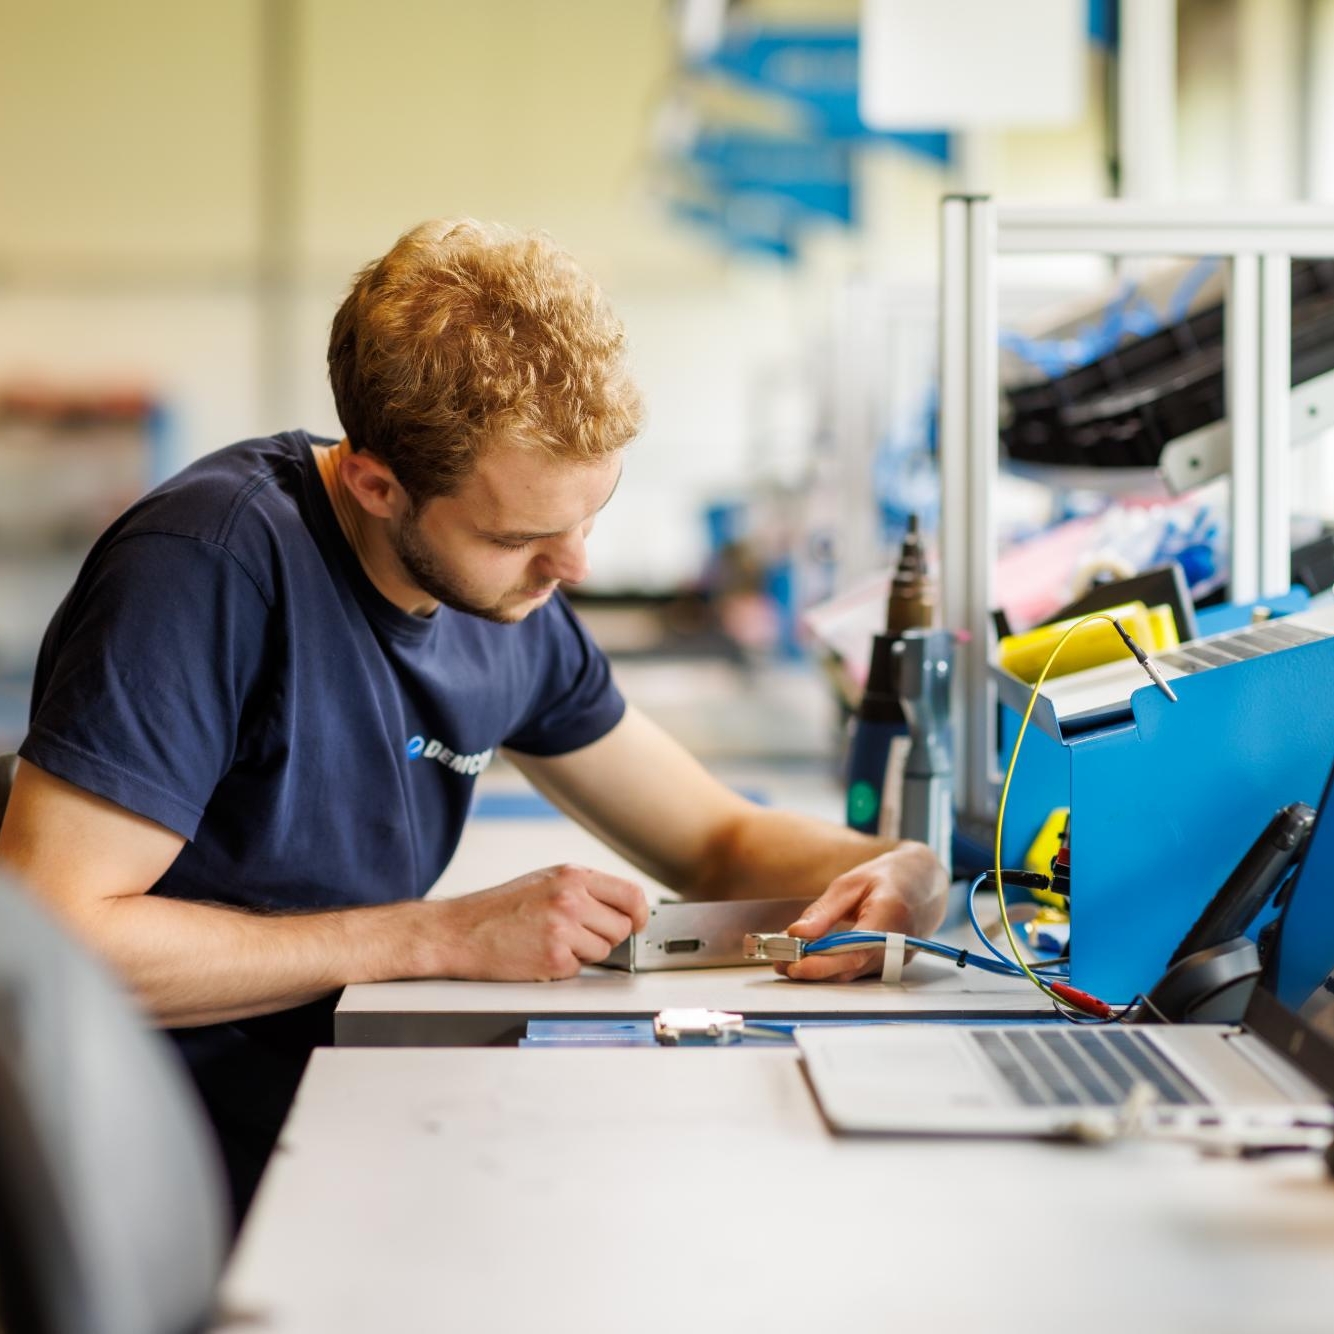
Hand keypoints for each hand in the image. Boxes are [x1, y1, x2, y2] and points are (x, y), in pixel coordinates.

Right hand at [427, 864, 649, 980]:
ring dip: (583, 953)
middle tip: (575, 934)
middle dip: (604, 935)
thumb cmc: (500, 908)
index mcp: (572, 876)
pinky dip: (563, 968)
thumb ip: (584, 889)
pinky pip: (579, 969)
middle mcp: (571, 898)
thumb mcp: (545, 881)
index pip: (631, 894)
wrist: (459, 931)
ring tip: (550, 941)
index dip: (639, 914)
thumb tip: (623, 907)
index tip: (638, 923)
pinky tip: (539, 954)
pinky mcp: (554, 959)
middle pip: (621, 927)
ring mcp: (563, 929)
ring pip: (603, 951)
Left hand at [779, 841, 947, 982]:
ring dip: (819, 970)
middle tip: (780, 963)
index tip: (793, 963)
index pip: (853, 951)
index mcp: (889, 917)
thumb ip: (825, 910)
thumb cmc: (890, 876)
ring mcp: (897, 958)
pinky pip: (859, 971)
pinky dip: (834, 967)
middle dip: (812, 969)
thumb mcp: (852, 882)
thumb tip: (797, 933)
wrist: (926, 881)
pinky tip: (811, 959)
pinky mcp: (891, 963)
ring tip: (787, 960)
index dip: (821, 962)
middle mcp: (897, 944)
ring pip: (852, 974)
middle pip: (850, 968)